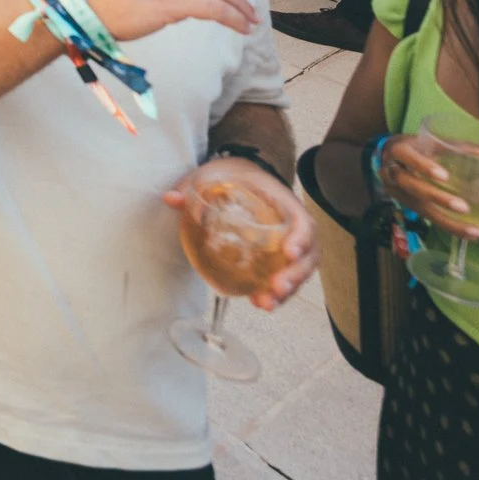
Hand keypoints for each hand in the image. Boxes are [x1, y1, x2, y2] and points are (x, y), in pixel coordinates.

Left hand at [164, 161, 318, 308]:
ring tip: (266, 304)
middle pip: (308, 255)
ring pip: (300, 272)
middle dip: (295, 275)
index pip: (303, 222)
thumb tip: (171, 198)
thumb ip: (194, 187)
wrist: (246, 175)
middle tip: (276, 288)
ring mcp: (290, 244)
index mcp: (285, 203)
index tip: (289, 252)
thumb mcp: (216, 174)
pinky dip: (275, 293)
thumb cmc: (237, 176)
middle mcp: (294, 226)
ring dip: (287, 291)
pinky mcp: (280, 258)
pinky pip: (285, 277)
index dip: (301, 238)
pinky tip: (258, 303)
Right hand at [376, 131, 478, 239]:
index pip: (409, 156)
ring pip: (420, 208)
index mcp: (401, 149)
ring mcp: (398, 191)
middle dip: (437, 198)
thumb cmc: (425, 147)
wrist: (387, 157)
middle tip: (463, 207)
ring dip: (446, 220)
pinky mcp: (408, 206)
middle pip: (412, 186)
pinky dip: (449, 227)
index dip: (423, 166)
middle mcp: (394, 171)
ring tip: (474, 232)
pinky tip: (471, 234)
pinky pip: (428, 219)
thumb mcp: (442, 143)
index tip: (444, 176)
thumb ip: (478, 151)